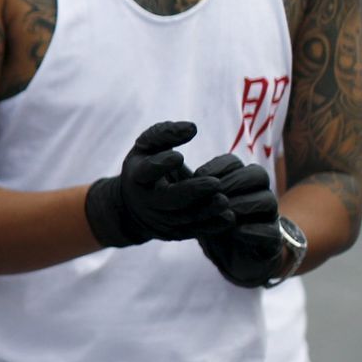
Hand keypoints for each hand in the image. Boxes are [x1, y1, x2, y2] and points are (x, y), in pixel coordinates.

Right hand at [84, 121, 234, 247]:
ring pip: (184, 218)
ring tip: (224, 200)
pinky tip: (228, 217)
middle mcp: (147, 201)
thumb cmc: (145, 166)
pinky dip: (212, 226)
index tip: (179, 157)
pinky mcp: (174, 233)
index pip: (147, 171)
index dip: (161, 165)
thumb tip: (193, 128)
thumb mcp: (146, 147)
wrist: (132, 207)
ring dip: (206, 210)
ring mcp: (160, 220)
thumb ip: (166, 133)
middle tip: (215, 183)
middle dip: (192, 192)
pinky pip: (194, 231)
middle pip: (169, 199)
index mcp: (137, 176)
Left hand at [193, 154, 283, 287]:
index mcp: (240, 180)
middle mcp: (258, 193)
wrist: (233, 256)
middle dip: (232, 182)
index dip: (218, 166)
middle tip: (212, 193)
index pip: (234, 162)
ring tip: (223, 211)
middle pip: (257, 175)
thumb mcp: (197, 204)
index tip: (197, 175)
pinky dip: (254, 230)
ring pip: (268, 200)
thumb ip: (188, 186)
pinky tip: (236, 231)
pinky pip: (271, 232)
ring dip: (243, 203)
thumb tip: (167, 168)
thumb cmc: (212, 223)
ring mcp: (269, 216)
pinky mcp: (272, 241)